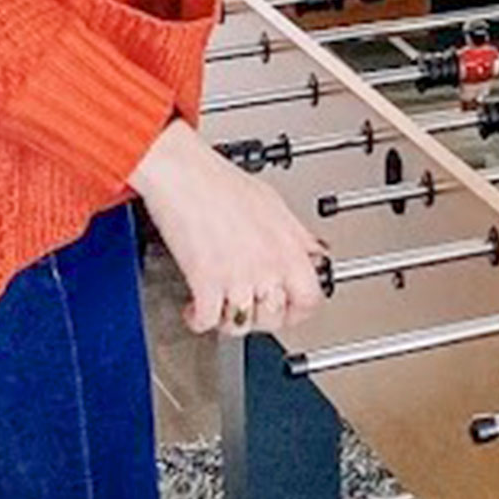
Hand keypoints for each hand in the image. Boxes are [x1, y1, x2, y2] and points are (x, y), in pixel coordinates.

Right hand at [129, 119, 324, 335]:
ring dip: (227, 320)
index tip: (286, 310)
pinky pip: (206, 321)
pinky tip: (195, 308)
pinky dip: (198, 320)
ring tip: (220, 306)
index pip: (310, 299)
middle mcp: (268, 265)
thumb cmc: (224, 182)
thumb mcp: (276, 206)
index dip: (299, 310)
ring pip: (240, 324)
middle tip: (247, 308)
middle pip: (274, 318)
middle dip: (258, 318)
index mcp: (289, 248)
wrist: (186, 174)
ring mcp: (238, 276)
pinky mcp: (205, 282)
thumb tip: (312, 253)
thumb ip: (296, 237)